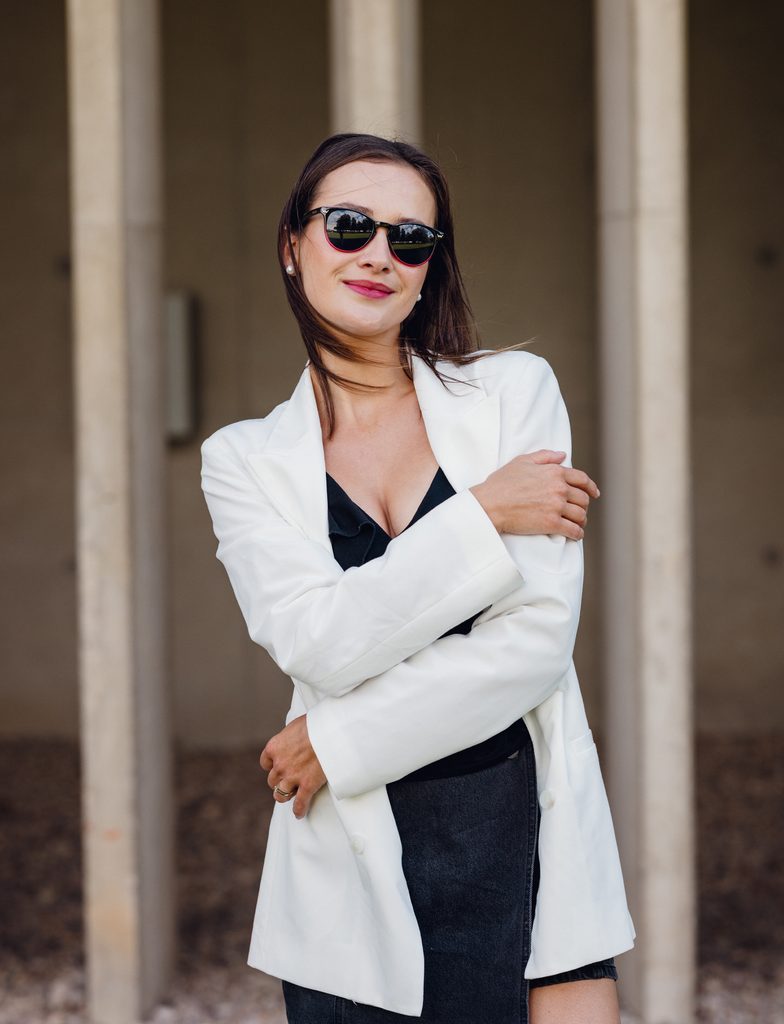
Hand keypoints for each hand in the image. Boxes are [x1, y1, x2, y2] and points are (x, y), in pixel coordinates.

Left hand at [259, 715, 326, 818]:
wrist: (329, 731)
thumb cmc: (316, 724)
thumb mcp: (296, 725)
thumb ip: (291, 736)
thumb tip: (295, 736)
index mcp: (274, 748)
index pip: (265, 763)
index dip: (273, 765)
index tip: (278, 766)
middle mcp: (279, 764)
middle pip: (272, 780)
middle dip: (280, 780)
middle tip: (289, 779)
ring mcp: (292, 777)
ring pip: (280, 794)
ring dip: (285, 795)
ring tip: (291, 796)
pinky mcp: (307, 785)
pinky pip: (300, 804)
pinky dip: (299, 810)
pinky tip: (299, 813)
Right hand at [470, 449, 599, 539]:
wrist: (490, 504)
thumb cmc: (502, 483)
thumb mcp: (522, 461)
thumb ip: (545, 456)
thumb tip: (563, 455)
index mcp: (555, 472)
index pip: (582, 479)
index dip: (591, 487)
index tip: (594, 493)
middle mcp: (559, 488)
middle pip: (583, 499)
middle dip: (583, 505)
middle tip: (578, 511)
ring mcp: (556, 506)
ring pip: (580, 515)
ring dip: (581, 520)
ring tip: (577, 524)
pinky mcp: (552, 523)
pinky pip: (573, 530)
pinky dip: (577, 534)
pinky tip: (575, 535)